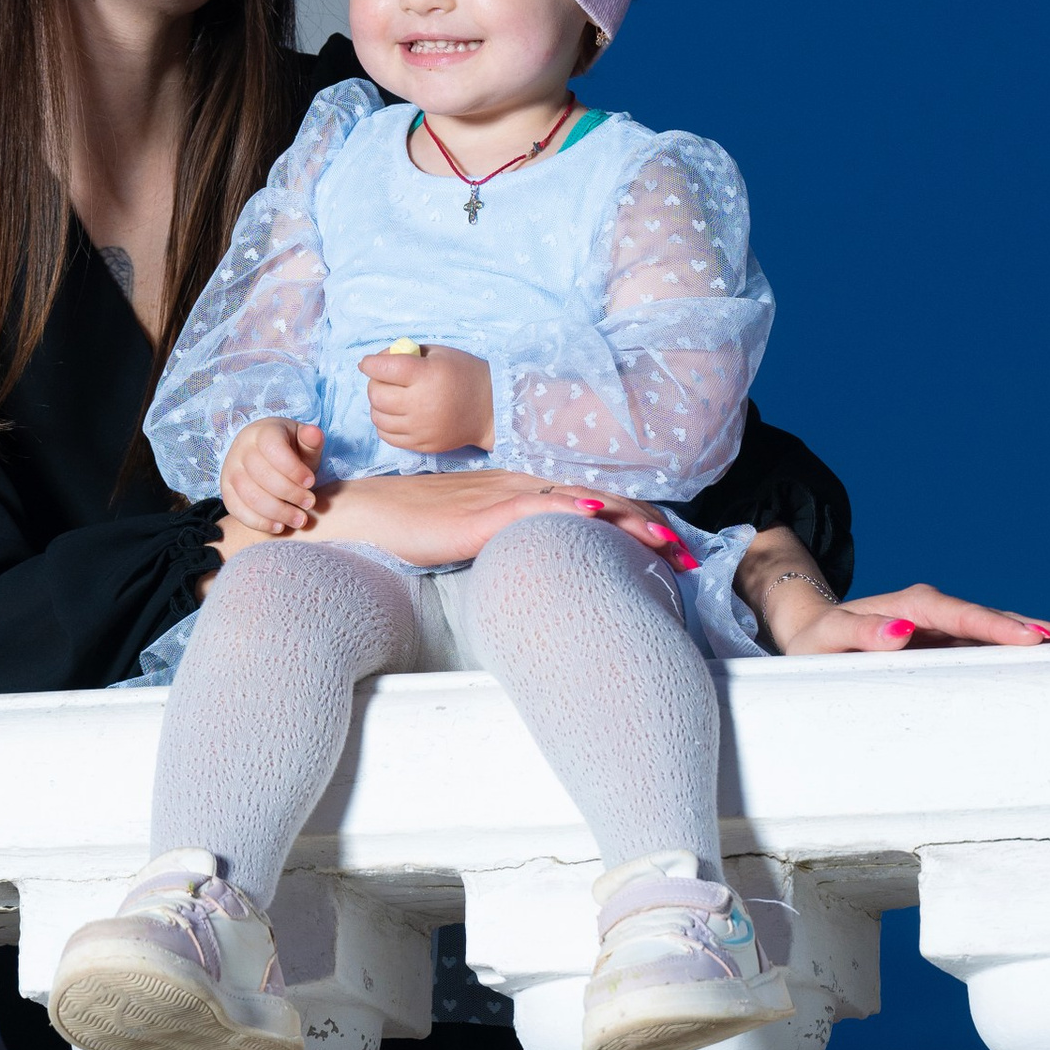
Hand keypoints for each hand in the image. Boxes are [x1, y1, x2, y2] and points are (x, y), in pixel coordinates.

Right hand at [222, 416, 325, 535]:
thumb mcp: (303, 442)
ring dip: (278, 512)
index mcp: (261, 432)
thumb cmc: (290, 450)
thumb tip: (314, 433)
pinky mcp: (226, 491)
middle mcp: (241, 449)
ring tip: (300, 520)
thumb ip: (311, 440)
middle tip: (310, 503)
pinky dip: (259, 522)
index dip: (294, 469)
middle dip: (290, 493)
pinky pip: (237, 510)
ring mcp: (230, 470)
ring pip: (250, 496)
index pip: (274, 449)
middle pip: (262, 475)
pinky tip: (279, 527)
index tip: (311, 482)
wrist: (263, 454)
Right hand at [306, 467, 696, 572]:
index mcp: (517, 489)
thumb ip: (506, 539)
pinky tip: (596, 517)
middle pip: (596, 499)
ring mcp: (499, 496)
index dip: (633, 519)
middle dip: (646, 524)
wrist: (363, 513)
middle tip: (687, 555)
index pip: (587, 501)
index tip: (670, 546)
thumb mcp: (469, 532)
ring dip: (625, 520)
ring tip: (666, 542)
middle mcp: (517, 485)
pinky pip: (532, 508)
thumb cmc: (409, 525)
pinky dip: (568, 510)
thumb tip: (539, 564)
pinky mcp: (478, 515)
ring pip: (576, 503)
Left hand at [358, 340, 494, 455]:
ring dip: (378, 404)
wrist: (491, 409)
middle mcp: (422, 404)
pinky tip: (395, 414)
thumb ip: (407, 354)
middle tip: (384, 378)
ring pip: (378, 417)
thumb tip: (377, 362)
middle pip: (376, 395)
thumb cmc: (464, 374)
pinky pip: (387, 436)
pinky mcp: (421, 444)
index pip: (384, 368)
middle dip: (374, 383)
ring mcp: (420, 428)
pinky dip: (385, 423)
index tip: (368, 363)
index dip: (370, 364)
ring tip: (391, 397)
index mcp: (427, 376)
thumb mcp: (439, 353)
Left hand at [737, 531, 1049, 656]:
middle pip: (998, 619)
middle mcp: (940, 609)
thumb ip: (861, 634)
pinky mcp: (956, 642)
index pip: (963, 616)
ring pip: (1007, 629)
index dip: (998, 628)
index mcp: (913, 606)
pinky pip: (999, 645)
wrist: (815, 631)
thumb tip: (901, 629)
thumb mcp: (826, 640)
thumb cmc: (818, 641)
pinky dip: (1034, 647)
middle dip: (1043, 629)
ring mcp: (952, 625)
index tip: (1032, 641)